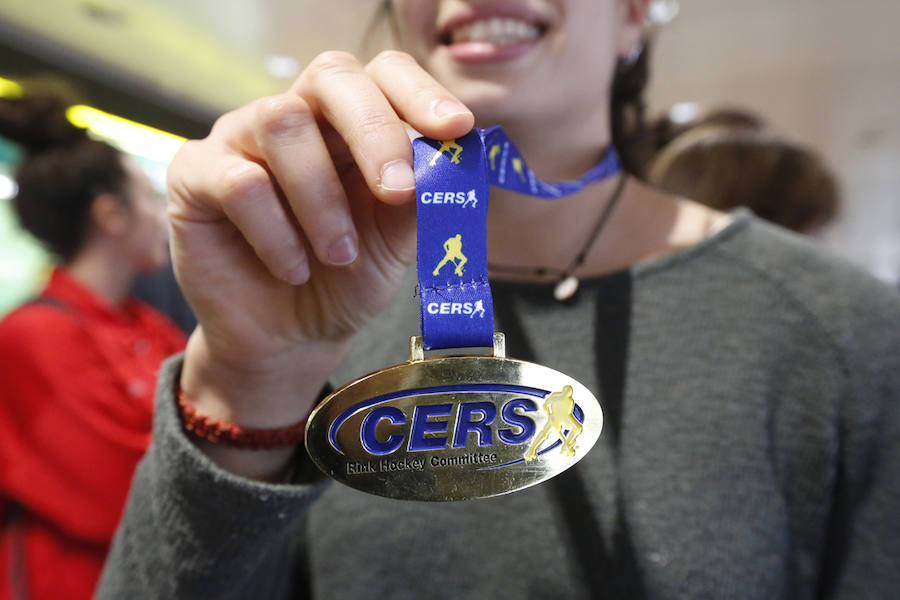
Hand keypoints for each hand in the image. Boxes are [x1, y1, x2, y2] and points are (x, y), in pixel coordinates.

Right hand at [167, 51, 472, 469]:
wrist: (290, 339)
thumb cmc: (344, 281)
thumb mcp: (397, 243)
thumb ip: (423, 197)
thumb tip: (457, 156)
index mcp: (351, 124)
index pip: (384, 74)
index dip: (421, 93)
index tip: (456, 129)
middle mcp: (296, 117)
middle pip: (331, 76)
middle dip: (374, 133)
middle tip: (397, 193)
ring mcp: (241, 138)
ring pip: (282, 123)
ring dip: (322, 199)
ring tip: (338, 255)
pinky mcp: (196, 173)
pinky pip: (240, 181)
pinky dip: (276, 233)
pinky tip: (291, 267)